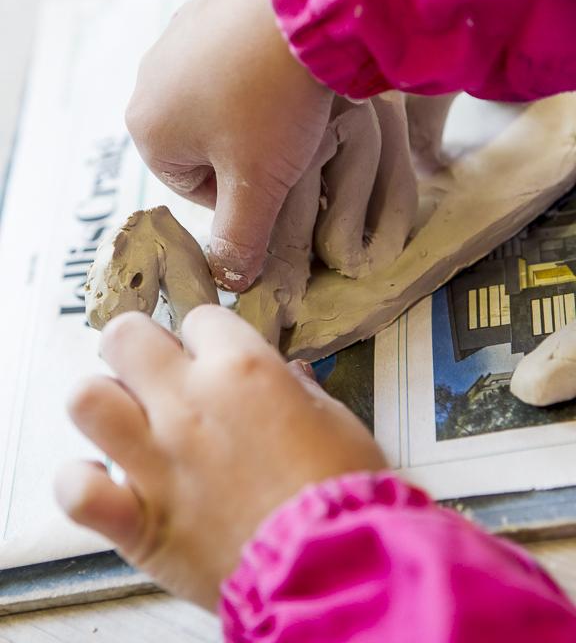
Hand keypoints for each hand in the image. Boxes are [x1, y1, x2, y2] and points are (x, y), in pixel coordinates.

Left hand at [55, 307, 385, 610]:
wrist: (335, 571)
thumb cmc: (342, 496)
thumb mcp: (336, 421)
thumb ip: (299, 390)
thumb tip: (289, 378)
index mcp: (243, 371)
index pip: (199, 318)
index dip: (208, 336)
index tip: (215, 354)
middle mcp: (189, 405)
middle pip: (125, 335)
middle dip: (139, 346)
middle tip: (156, 370)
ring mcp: (156, 460)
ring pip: (87, 399)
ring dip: (104, 403)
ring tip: (127, 418)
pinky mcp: (139, 520)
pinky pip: (76, 488)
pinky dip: (82, 482)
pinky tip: (106, 479)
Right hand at [126, 0, 333, 290]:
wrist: (304, 5)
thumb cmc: (273, 104)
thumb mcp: (260, 185)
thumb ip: (240, 240)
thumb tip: (230, 281)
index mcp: (147, 128)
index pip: (197, 188)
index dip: (244, 191)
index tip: (277, 172)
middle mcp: (148, 80)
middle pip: (206, 142)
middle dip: (247, 148)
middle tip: (290, 136)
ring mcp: (176, 34)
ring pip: (220, 96)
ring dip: (254, 106)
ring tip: (293, 98)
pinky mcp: (207, 1)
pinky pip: (231, 52)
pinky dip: (257, 63)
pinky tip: (286, 60)